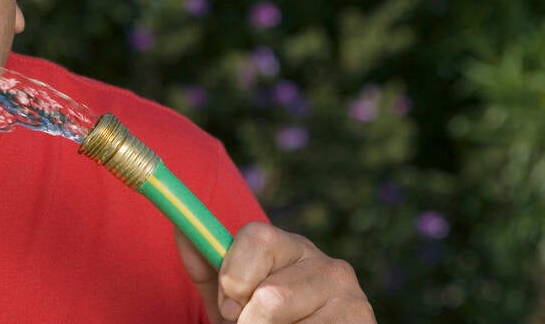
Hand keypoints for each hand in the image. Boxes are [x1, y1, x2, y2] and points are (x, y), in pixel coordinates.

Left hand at [175, 222, 374, 323]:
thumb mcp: (229, 300)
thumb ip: (208, 269)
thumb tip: (182, 230)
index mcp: (291, 248)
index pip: (256, 237)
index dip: (234, 276)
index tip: (230, 305)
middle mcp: (328, 265)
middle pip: (271, 295)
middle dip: (251, 321)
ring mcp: (351, 296)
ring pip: (283, 318)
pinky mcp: (362, 323)